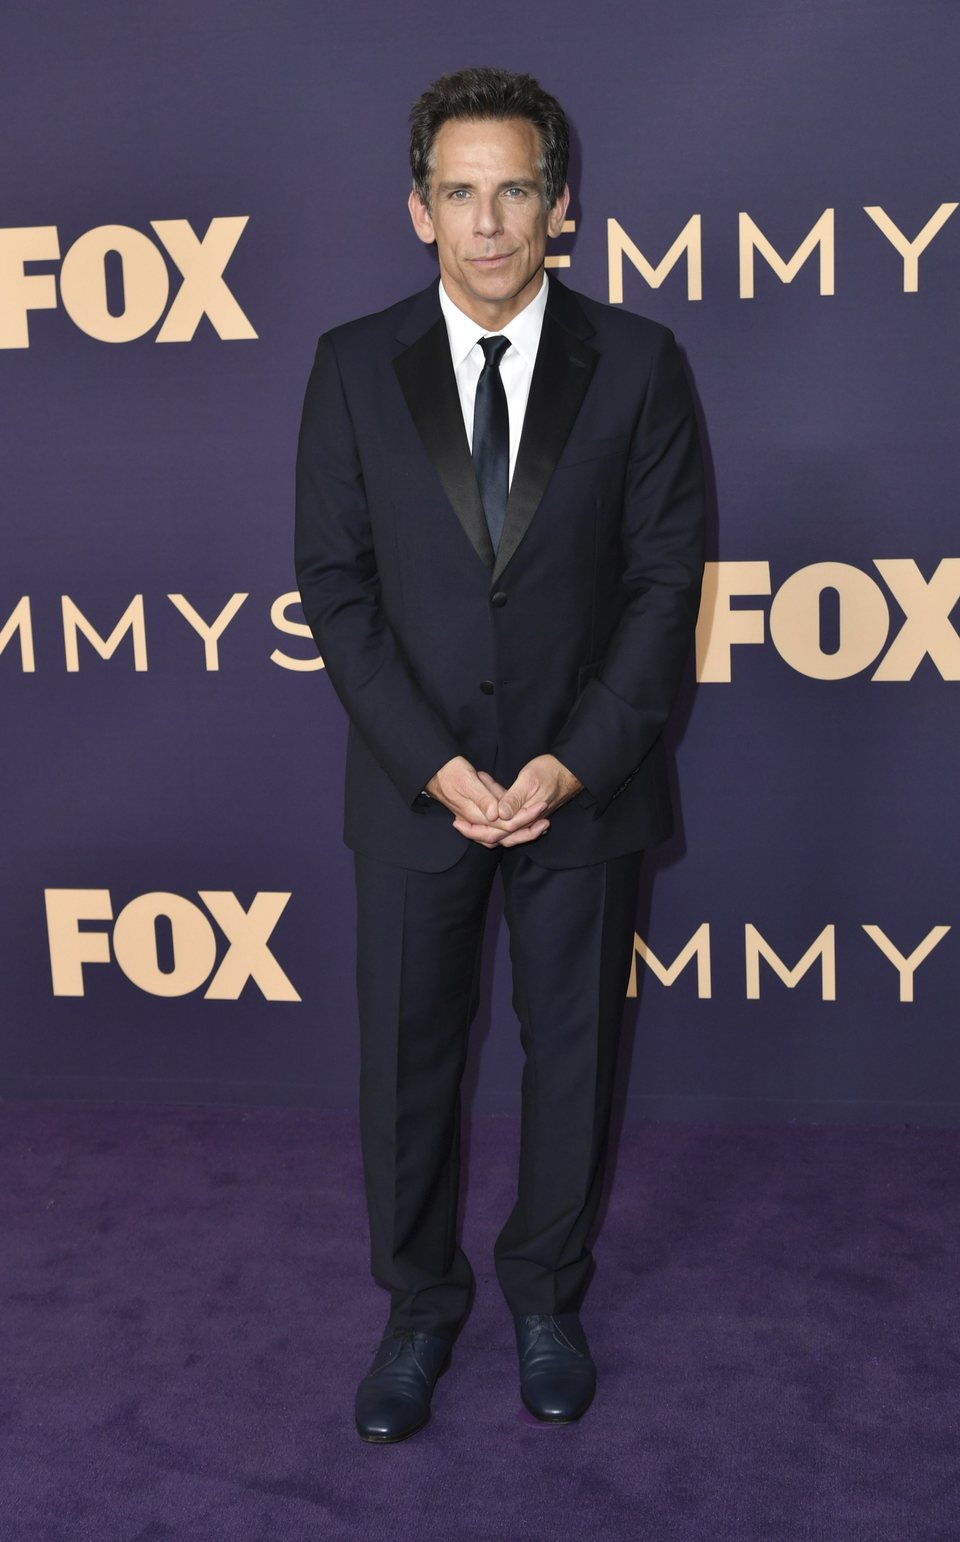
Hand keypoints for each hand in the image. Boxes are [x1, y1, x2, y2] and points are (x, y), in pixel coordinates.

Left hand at [438, 754, 582, 847]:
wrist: (571, 770)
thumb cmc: (551, 772)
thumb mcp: (529, 781)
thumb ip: (514, 798)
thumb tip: (498, 814)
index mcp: (523, 817)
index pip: (496, 831)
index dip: (475, 829)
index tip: (458, 822)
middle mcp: (525, 822)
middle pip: (497, 835)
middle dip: (476, 830)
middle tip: (457, 823)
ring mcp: (526, 817)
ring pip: (501, 827)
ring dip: (484, 821)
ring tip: (465, 813)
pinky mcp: (526, 810)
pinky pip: (507, 815)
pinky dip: (494, 809)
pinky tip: (484, 794)